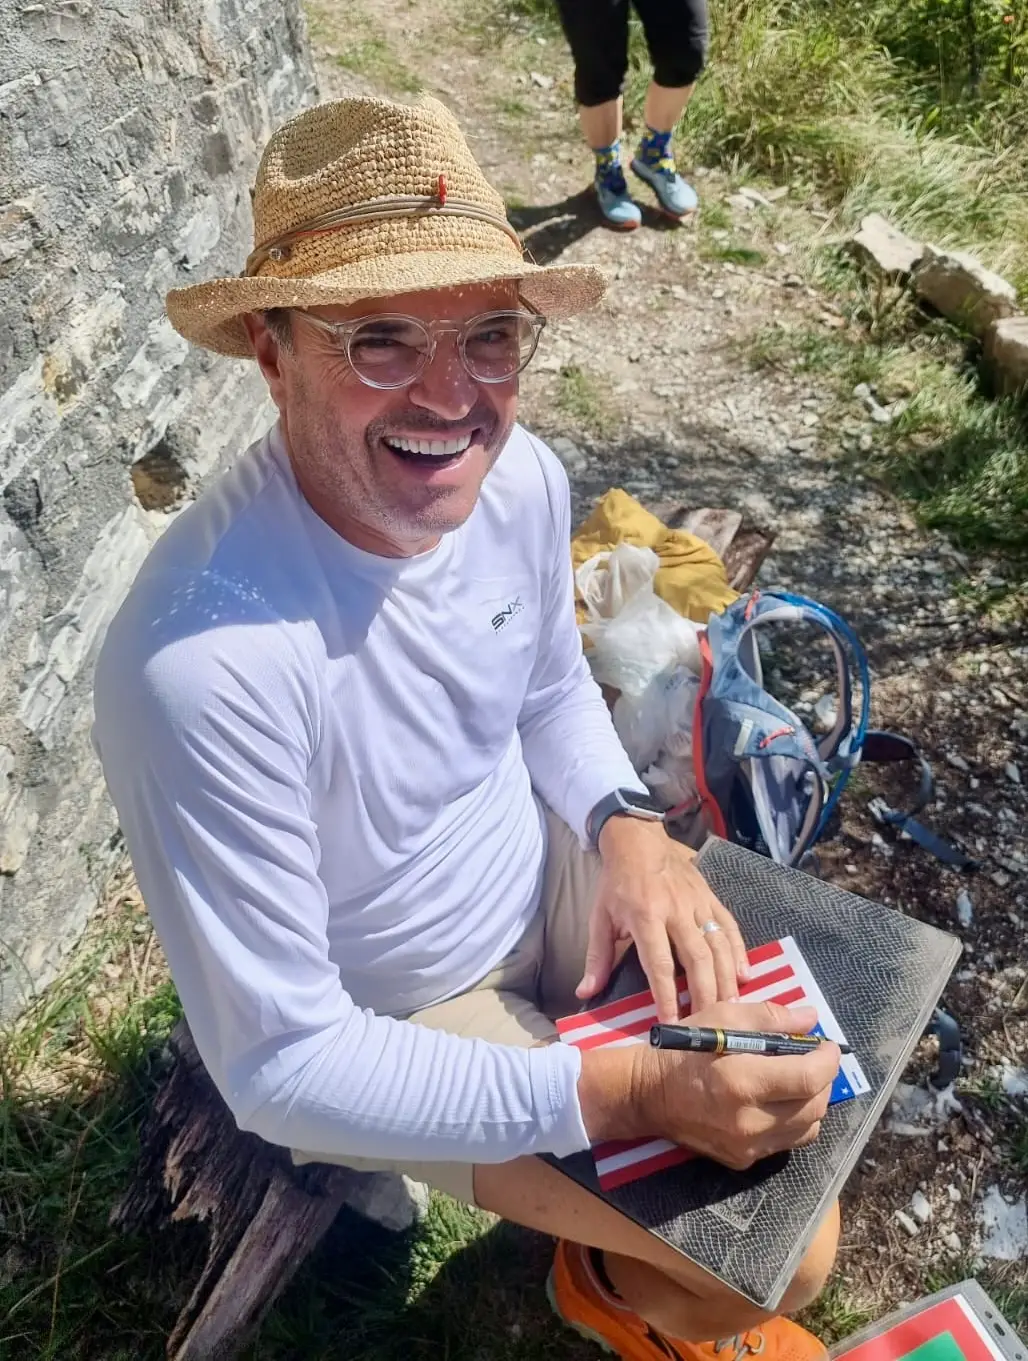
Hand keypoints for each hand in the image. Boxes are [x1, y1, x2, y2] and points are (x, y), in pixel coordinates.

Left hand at [578, 817, 747, 1018]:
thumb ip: (597, 957)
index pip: (659, 963)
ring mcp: (697, 903)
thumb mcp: (600, 918)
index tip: (671, 1023)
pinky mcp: (711, 897)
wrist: (637, 840)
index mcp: (645, 915)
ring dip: (726, 978)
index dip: (666, 996)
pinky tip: (744, 975)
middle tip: (709, 1023)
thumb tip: (585, 992)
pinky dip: (739, 952)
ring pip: (718, 945)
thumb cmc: (616, 883)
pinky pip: (730, 927)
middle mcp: (676, 910)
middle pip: (697, 958)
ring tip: (730, 1008)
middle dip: (705, 994)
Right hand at [578, 1002, 840, 1169]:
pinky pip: (785, 1142)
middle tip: (812, 1059)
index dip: (827, 1060)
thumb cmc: (683, 1048)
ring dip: (811, 1102)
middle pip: (814, 1106)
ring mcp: (747, 1147)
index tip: (827, 1044)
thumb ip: (770, 1018)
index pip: (808, 1078)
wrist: (646, 1094)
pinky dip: (792, 1120)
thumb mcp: (722, 1017)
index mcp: (743, 1082)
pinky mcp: (743, 1160)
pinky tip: (776, 1101)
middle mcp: (750, 1122)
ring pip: (807, 1130)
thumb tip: (810, 1019)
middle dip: (822, 1079)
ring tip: (797, 1080)